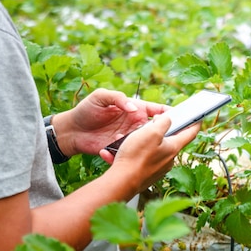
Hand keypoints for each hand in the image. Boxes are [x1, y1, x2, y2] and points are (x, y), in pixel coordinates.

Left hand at [51, 88, 169, 155]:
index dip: (170, 113)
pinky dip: (123, 153)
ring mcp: (131, 138)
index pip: (158, 110)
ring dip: (138, 144)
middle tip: (161, 137)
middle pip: (157, 129)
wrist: (71, 131)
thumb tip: (134, 108)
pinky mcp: (123, 150)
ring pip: (145, 144)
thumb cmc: (86, 110)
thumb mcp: (100, 97)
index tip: (180, 118)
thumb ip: (118, 98)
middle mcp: (137, 124)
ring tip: (118, 140)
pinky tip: (108, 150)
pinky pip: (130, 154)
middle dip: (161, 134)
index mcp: (136, 109)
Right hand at [101, 115, 199, 191]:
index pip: (190, 133)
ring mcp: (160, 167)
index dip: (195, 123)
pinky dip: (140, 151)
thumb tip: (167, 119)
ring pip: (157, 148)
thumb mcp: (151, 132)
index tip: (198, 118)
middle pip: (172, 140)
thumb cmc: (136, 157)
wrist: (123, 181)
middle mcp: (170, 159)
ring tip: (135, 137)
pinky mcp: (149, 172)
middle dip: (164, 130)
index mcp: (174, 148)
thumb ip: (163, 122)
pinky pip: (147, 157)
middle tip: (154, 123)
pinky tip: (129, 149)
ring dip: (149, 140)